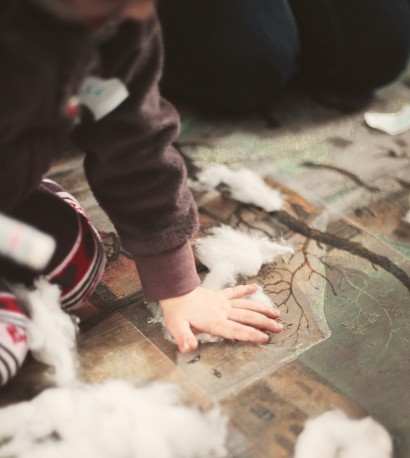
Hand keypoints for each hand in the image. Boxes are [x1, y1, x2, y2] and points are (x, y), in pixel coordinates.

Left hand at [159, 284, 282, 353]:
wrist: (175, 290)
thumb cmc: (176, 312)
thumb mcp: (177, 328)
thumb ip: (184, 338)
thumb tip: (188, 348)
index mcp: (215, 321)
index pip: (236, 330)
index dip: (251, 335)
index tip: (265, 339)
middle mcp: (222, 311)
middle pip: (247, 318)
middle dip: (264, 323)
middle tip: (280, 328)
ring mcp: (223, 302)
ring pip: (246, 305)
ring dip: (261, 309)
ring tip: (276, 314)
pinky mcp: (220, 295)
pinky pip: (236, 292)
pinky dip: (246, 289)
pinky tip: (256, 287)